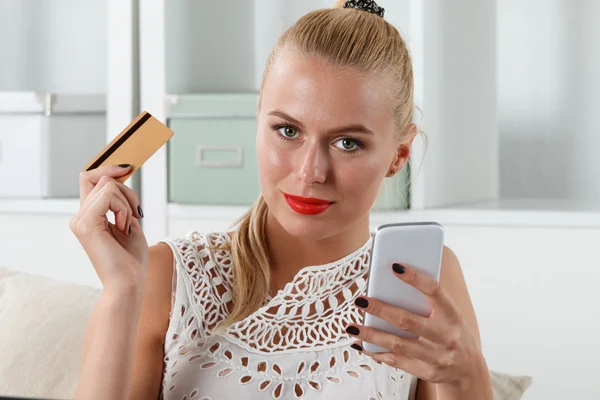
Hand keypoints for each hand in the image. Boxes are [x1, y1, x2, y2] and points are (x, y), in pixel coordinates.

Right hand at [69, 164, 148, 291]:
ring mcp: (80, 219)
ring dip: (128, 203)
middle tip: (136, 213)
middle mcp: (79, 216)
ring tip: (128, 226)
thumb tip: (122, 175)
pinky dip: (124, 208)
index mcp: (89, 216)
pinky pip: (108, 196)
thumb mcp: (129, 222)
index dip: (108, 168)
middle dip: (126, 188)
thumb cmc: (131, 260)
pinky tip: (124, 228)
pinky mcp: (86, 224)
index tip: (128, 167)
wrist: (128, 284)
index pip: (90, 178)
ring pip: (108, 185)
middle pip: (100, 177)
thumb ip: (122, 202)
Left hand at [345, 263, 487, 388]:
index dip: (415, 278)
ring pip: (398, 344)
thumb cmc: (451, 332)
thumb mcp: (448, 314)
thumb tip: (391, 282)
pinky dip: (376, 353)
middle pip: (408, 321)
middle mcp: (446, 336)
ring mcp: (437, 357)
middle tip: (360, 301)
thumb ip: (426, 301)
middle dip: (381, 310)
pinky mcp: (427, 372)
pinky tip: (361, 344)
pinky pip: (396, 362)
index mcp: (452, 314)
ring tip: (351, 327)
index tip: (394, 267)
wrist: (468, 370)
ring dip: (371, 335)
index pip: (434, 291)